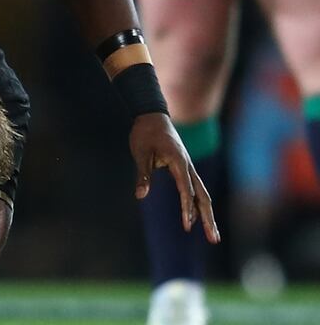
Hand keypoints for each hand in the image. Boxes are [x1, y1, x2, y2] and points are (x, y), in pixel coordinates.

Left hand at [129, 113, 220, 243]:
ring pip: (202, 194)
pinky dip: (196, 205)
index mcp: (179, 162)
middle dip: (208, 219)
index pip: (186, 190)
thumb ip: (143, 175)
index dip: (186, 209)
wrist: (152, 115)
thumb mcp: (140, 153)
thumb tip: (140, 196)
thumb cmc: (145, 133)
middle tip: (214, 239)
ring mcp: (188, 168)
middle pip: (203, 197)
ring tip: (212, 235)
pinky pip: (194, 189)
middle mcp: (188, 166)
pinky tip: (195, 218)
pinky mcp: (184, 168)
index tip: (186, 226)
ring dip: (206, 215)